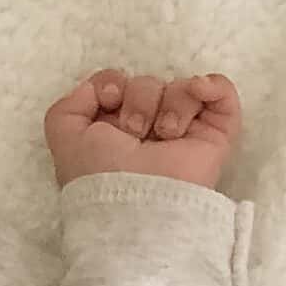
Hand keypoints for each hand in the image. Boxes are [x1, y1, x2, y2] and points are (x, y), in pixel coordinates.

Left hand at [44, 69, 241, 190]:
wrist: (140, 202)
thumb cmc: (100, 176)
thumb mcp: (65, 139)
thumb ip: (67, 107)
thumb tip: (99, 87)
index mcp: (113, 132)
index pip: (117, 84)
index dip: (112, 84)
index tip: (110, 101)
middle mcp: (148, 130)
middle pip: (147, 83)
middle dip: (139, 102)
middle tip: (135, 135)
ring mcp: (183, 132)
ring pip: (179, 86)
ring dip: (169, 105)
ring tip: (164, 135)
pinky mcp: (215, 136)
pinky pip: (220, 92)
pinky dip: (212, 86)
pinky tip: (199, 91)